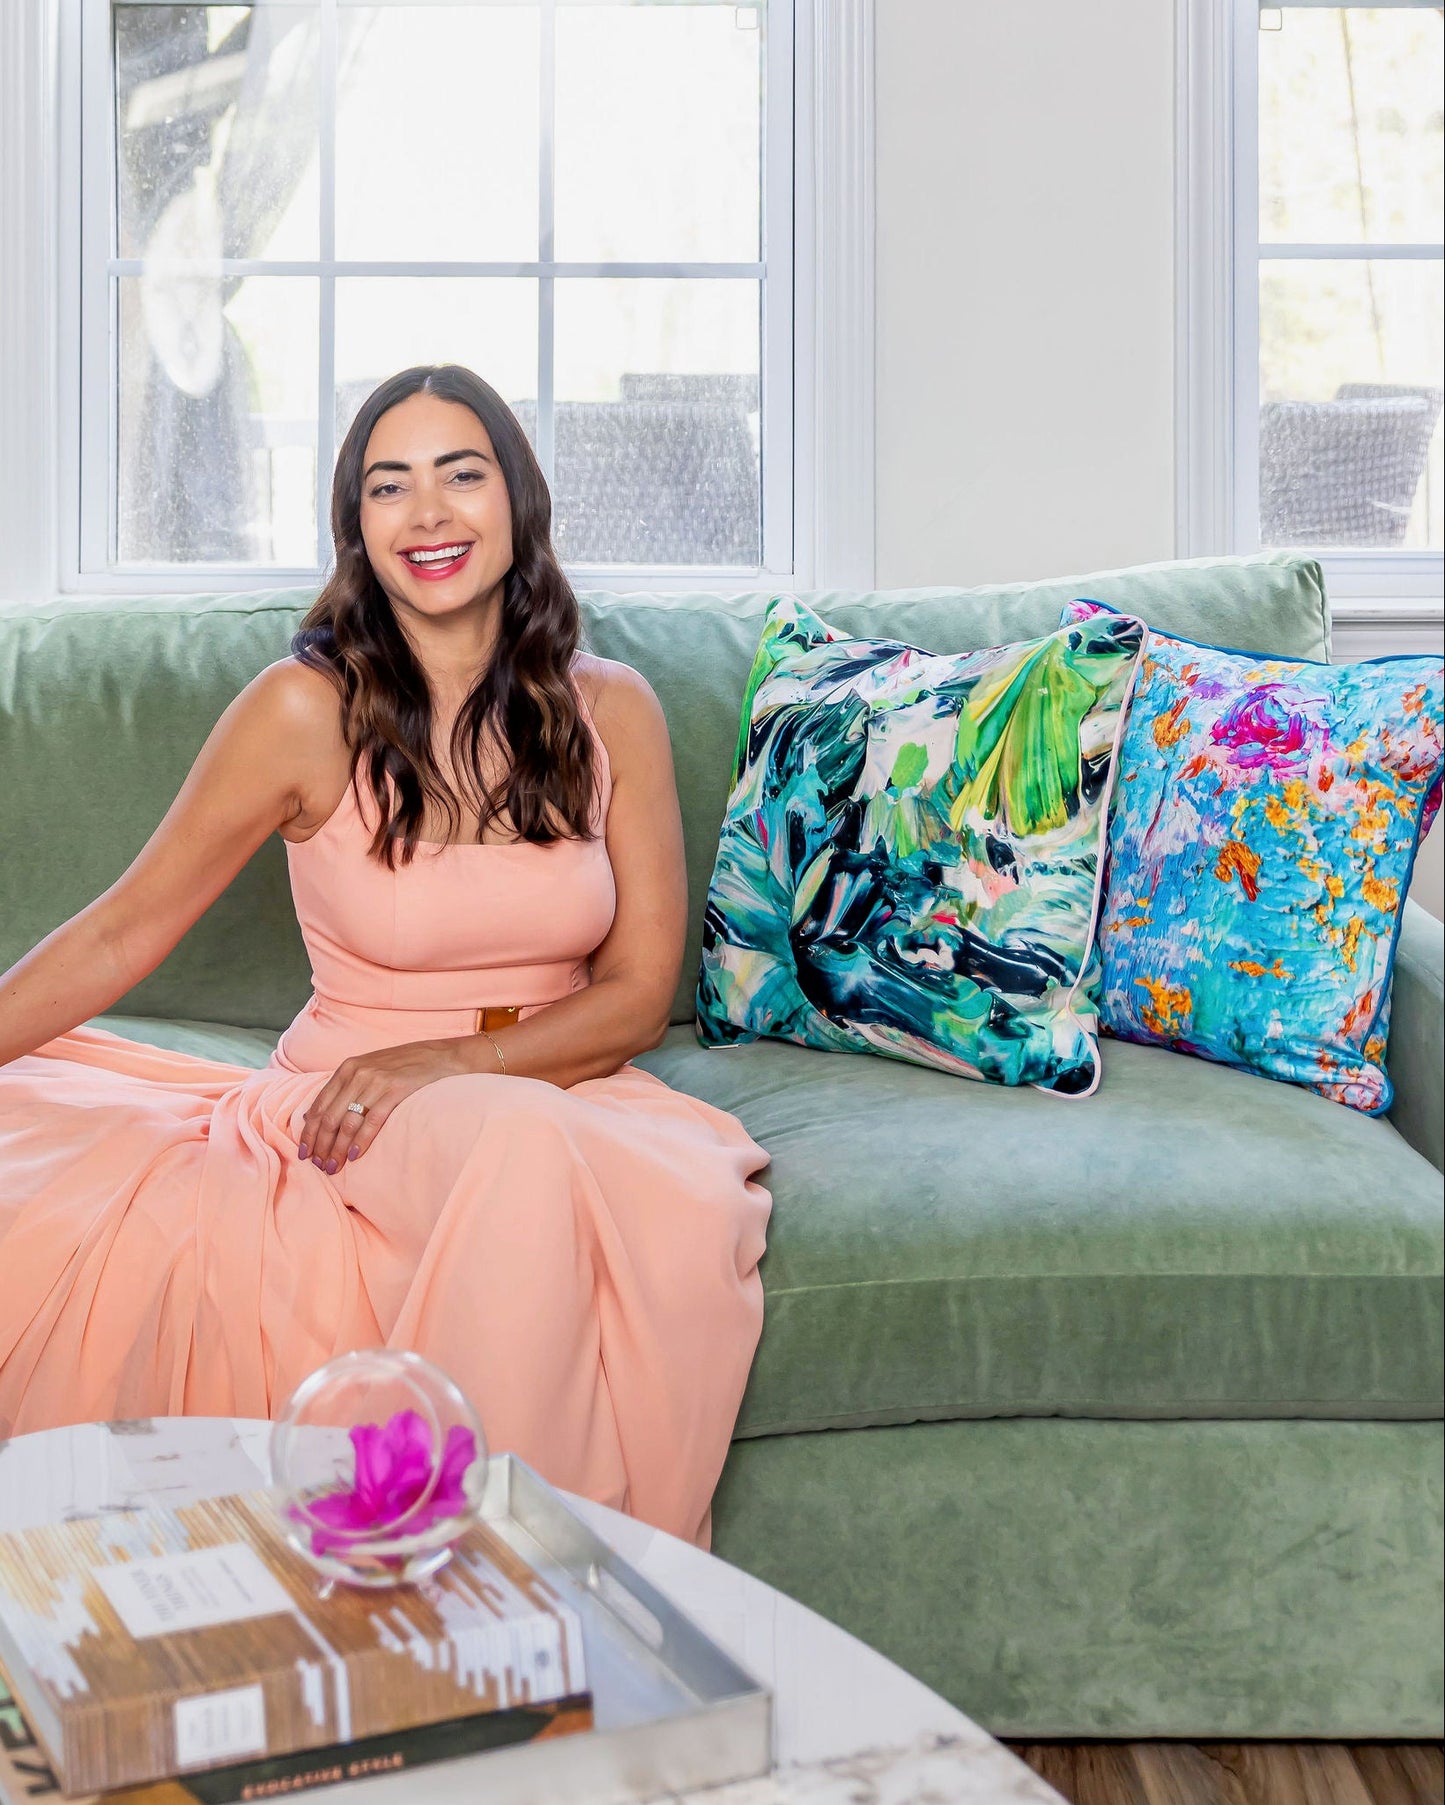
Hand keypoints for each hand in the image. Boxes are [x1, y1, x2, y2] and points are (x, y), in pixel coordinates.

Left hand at [297, 1039, 474, 1171]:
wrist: (441, 1056)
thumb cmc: (404, 1066)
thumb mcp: (368, 1069)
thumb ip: (342, 1089)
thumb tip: (310, 1116)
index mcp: (347, 1069)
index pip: (318, 1106)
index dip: (309, 1133)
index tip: (305, 1154)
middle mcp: (357, 1074)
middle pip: (329, 1117)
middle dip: (321, 1146)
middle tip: (319, 1166)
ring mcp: (376, 1082)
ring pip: (347, 1122)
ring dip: (337, 1149)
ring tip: (334, 1167)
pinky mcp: (395, 1090)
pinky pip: (372, 1121)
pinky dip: (361, 1141)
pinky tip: (355, 1156)